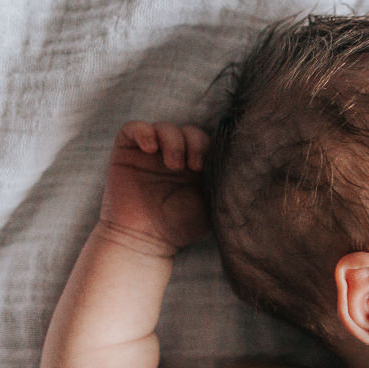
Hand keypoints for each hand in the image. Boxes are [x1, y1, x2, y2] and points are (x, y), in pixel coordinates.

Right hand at [97, 121, 209, 256]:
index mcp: (194, 167)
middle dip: (194, 142)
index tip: (205, 168)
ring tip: (173, 165)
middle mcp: (173, 157)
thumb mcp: (212, 204)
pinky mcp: (126, 153)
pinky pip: (133, 128)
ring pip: (164, 127)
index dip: (207, 147)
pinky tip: (151, 149)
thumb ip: (221, 182)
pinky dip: (144, 132)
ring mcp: (149, 154)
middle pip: (188, 130)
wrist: (144, 240)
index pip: (205, 141)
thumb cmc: (180, 227)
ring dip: (173, 140)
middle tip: (193, 166)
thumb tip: (241, 165)